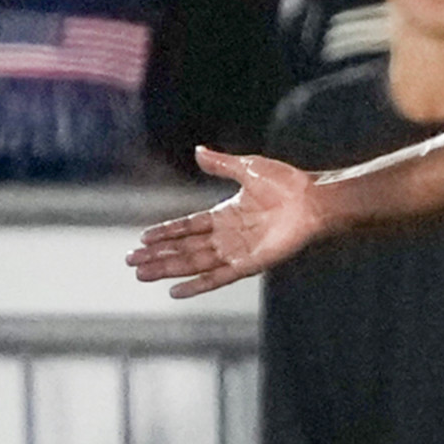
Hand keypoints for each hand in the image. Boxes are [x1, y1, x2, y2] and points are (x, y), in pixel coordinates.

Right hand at [126, 145, 324, 297]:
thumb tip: (198, 150)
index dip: (165, 232)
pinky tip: (174, 292)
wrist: (313, 200)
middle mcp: (227, 236)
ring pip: (193, 264)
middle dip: (157, 255)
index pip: (188, 227)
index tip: (142, 238)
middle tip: (131, 262)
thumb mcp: (248, 168)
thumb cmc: (287, 183)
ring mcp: (236, 252)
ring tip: (141, 274)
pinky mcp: (249, 265)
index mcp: (225, 215)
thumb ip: (221, 164)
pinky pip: (217, 278)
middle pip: (184, 249)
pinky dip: (196, 286)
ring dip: (167, 269)